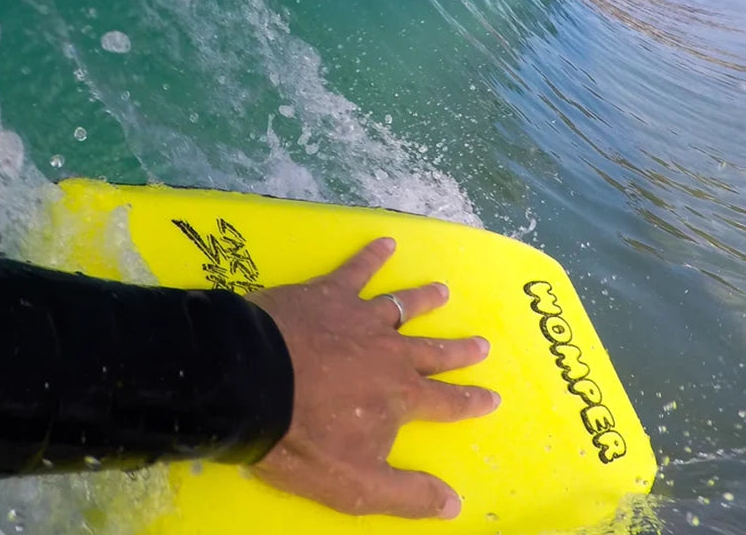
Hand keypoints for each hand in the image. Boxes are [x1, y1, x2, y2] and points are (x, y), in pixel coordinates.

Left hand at [247, 237, 498, 518]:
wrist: (252, 385)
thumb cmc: (302, 439)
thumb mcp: (357, 485)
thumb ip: (407, 493)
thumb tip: (455, 505)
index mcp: (400, 396)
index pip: (446, 402)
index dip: (471, 402)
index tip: (493, 396)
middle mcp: (390, 352)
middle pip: (433, 350)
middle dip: (459, 350)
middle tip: (483, 343)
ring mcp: (361, 317)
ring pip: (402, 306)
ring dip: (424, 299)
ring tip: (443, 290)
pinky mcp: (330, 293)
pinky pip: (357, 269)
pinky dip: (373, 254)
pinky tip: (385, 240)